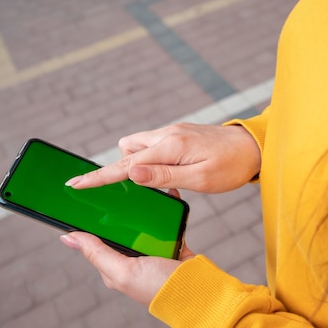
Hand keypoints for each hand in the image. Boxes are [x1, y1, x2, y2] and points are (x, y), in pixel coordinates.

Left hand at [60, 189, 195, 305]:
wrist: (199, 291)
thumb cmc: (160, 288)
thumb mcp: (123, 271)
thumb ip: (97, 253)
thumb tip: (67, 237)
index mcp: (115, 266)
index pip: (96, 239)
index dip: (90, 220)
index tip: (86, 199)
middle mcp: (132, 257)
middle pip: (121, 228)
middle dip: (118, 210)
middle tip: (116, 189)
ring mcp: (152, 249)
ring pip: (143, 223)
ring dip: (143, 208)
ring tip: (140, 188)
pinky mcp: (170, 242)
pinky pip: (165, 222)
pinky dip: (165, 211)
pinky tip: (165, 197)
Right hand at [66, 123, 260, 192]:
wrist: (253, 146)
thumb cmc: (231, 166)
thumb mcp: (200, 178)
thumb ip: (164, 177)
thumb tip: (131, 174)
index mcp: (170, 147)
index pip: (125, 164)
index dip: (98, 176)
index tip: (74, 184)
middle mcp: (166, 135)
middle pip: (126, 152)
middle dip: (119, 172)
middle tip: (123, 194)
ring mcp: (172, 132)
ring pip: (138, 147)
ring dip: (137, 164)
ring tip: (156, 185)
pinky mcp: (178, 134)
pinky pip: (152, 146)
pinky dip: (150, 160)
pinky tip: (168, 174)